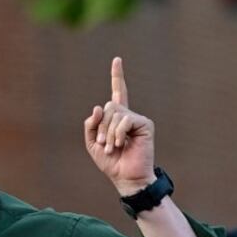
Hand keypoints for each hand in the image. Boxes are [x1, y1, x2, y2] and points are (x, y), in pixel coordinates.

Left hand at [83, 57, 156, 195]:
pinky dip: (118, 133)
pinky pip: (125, 120)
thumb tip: (98, 107)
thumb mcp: (93, 143)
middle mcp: (128, 115)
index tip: (117, 60)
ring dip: (108, 132)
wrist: (126, 177)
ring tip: (112, 147)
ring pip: (115, 113)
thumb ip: (91, 124)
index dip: (117, 76)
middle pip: (109, 106)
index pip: (117, 93)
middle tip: (104, 144)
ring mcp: (137, 119)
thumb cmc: (111, 162)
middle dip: (101, 126)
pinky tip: (121, 144)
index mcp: (116, 118)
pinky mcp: (145, 124)